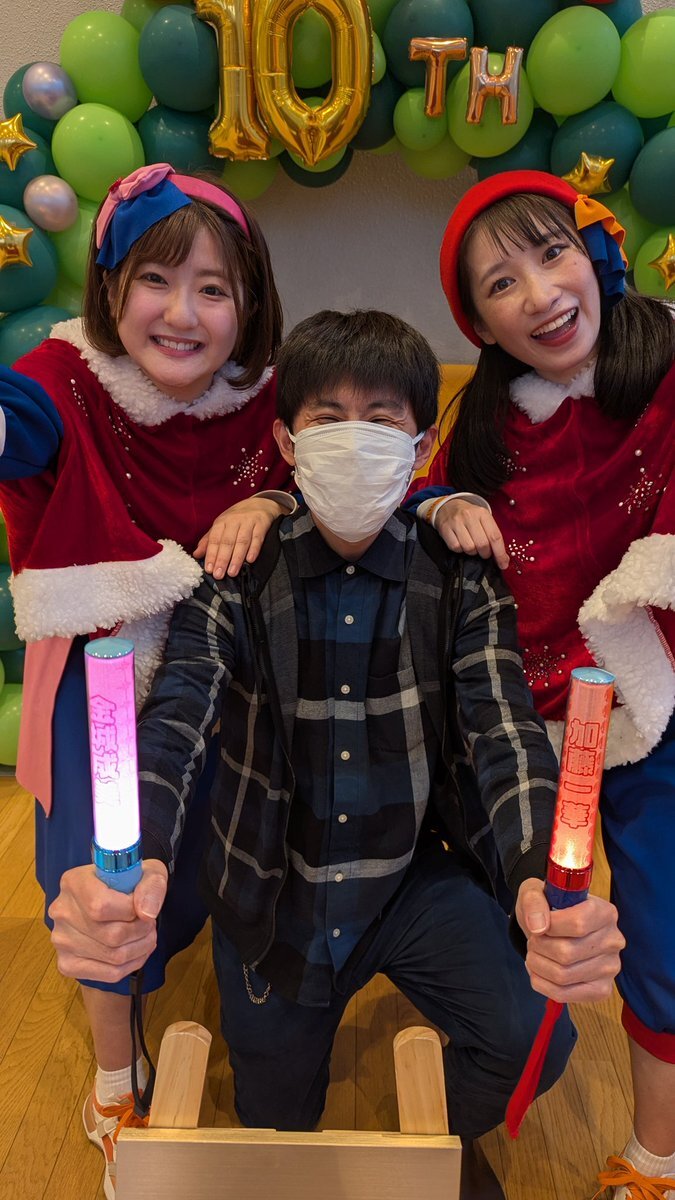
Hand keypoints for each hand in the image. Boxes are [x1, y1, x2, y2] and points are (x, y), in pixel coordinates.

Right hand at [48, 859, 167, 983]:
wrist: (110, 902)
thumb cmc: (128, 885)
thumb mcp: (146, 872)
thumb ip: (151, 886)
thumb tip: (147, 914)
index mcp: (74, 883)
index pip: (101, 906)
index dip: (131, 911)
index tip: (142, 907)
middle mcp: (61, 911)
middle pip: (111, 935)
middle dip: (141, 931)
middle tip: (149, 924)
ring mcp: (61, 940)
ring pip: (114, 957)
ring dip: (141, 948)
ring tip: (146, 935)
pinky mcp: (67, 964)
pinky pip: (109, 974)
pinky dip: (132, 964)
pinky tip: (137, 951)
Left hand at [193, 498, 284, 578]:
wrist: (259, 504)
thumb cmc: (236, 519)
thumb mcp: (221, 526)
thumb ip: (208, 541)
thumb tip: (196, 555)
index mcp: (222, 522)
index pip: (215, 539)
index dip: (211, 555)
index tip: (209, 569)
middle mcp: (234, 521)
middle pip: (227, 542)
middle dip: (222, 559)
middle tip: (219, 575)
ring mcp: (248, 522)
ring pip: (242, 541)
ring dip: (237, 558)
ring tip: (232, 573)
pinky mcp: (262, 524)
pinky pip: (258, 538)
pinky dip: (254, 549)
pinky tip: (250, 560)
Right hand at [434, 499, 508, 569]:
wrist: (448, 507)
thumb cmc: (469, 516)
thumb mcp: (483, 519)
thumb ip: (493, 535)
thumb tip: (503, 558)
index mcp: (483, 514)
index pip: (495, 537)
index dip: (500, 554)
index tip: (503, 564)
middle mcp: (470, 516)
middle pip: (482, 544)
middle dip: (485, 553)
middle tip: (484, 551)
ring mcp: (456, 522)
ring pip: (469, 548)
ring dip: (472, 552)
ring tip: (471, 545)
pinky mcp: (445, 528)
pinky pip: (456, 547)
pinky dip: (460, 550)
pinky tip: (461, 543)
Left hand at [516, 878, 624, 1004]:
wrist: (556, 928)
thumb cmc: (548, 908)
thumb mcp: (536, 892)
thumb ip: (534, 902)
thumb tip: (538, 926)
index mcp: (605, 913)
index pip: (578, 924)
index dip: (550, 926)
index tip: (540, 923)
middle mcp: (614, 941)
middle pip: (567, 953)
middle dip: (539, 947)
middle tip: (534, 940)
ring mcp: (610, 968)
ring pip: (563, 975)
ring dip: (538, 965)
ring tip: (535, 953)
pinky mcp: (601, 989)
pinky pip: (564, 994)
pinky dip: (542, 983)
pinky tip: (539, 970)